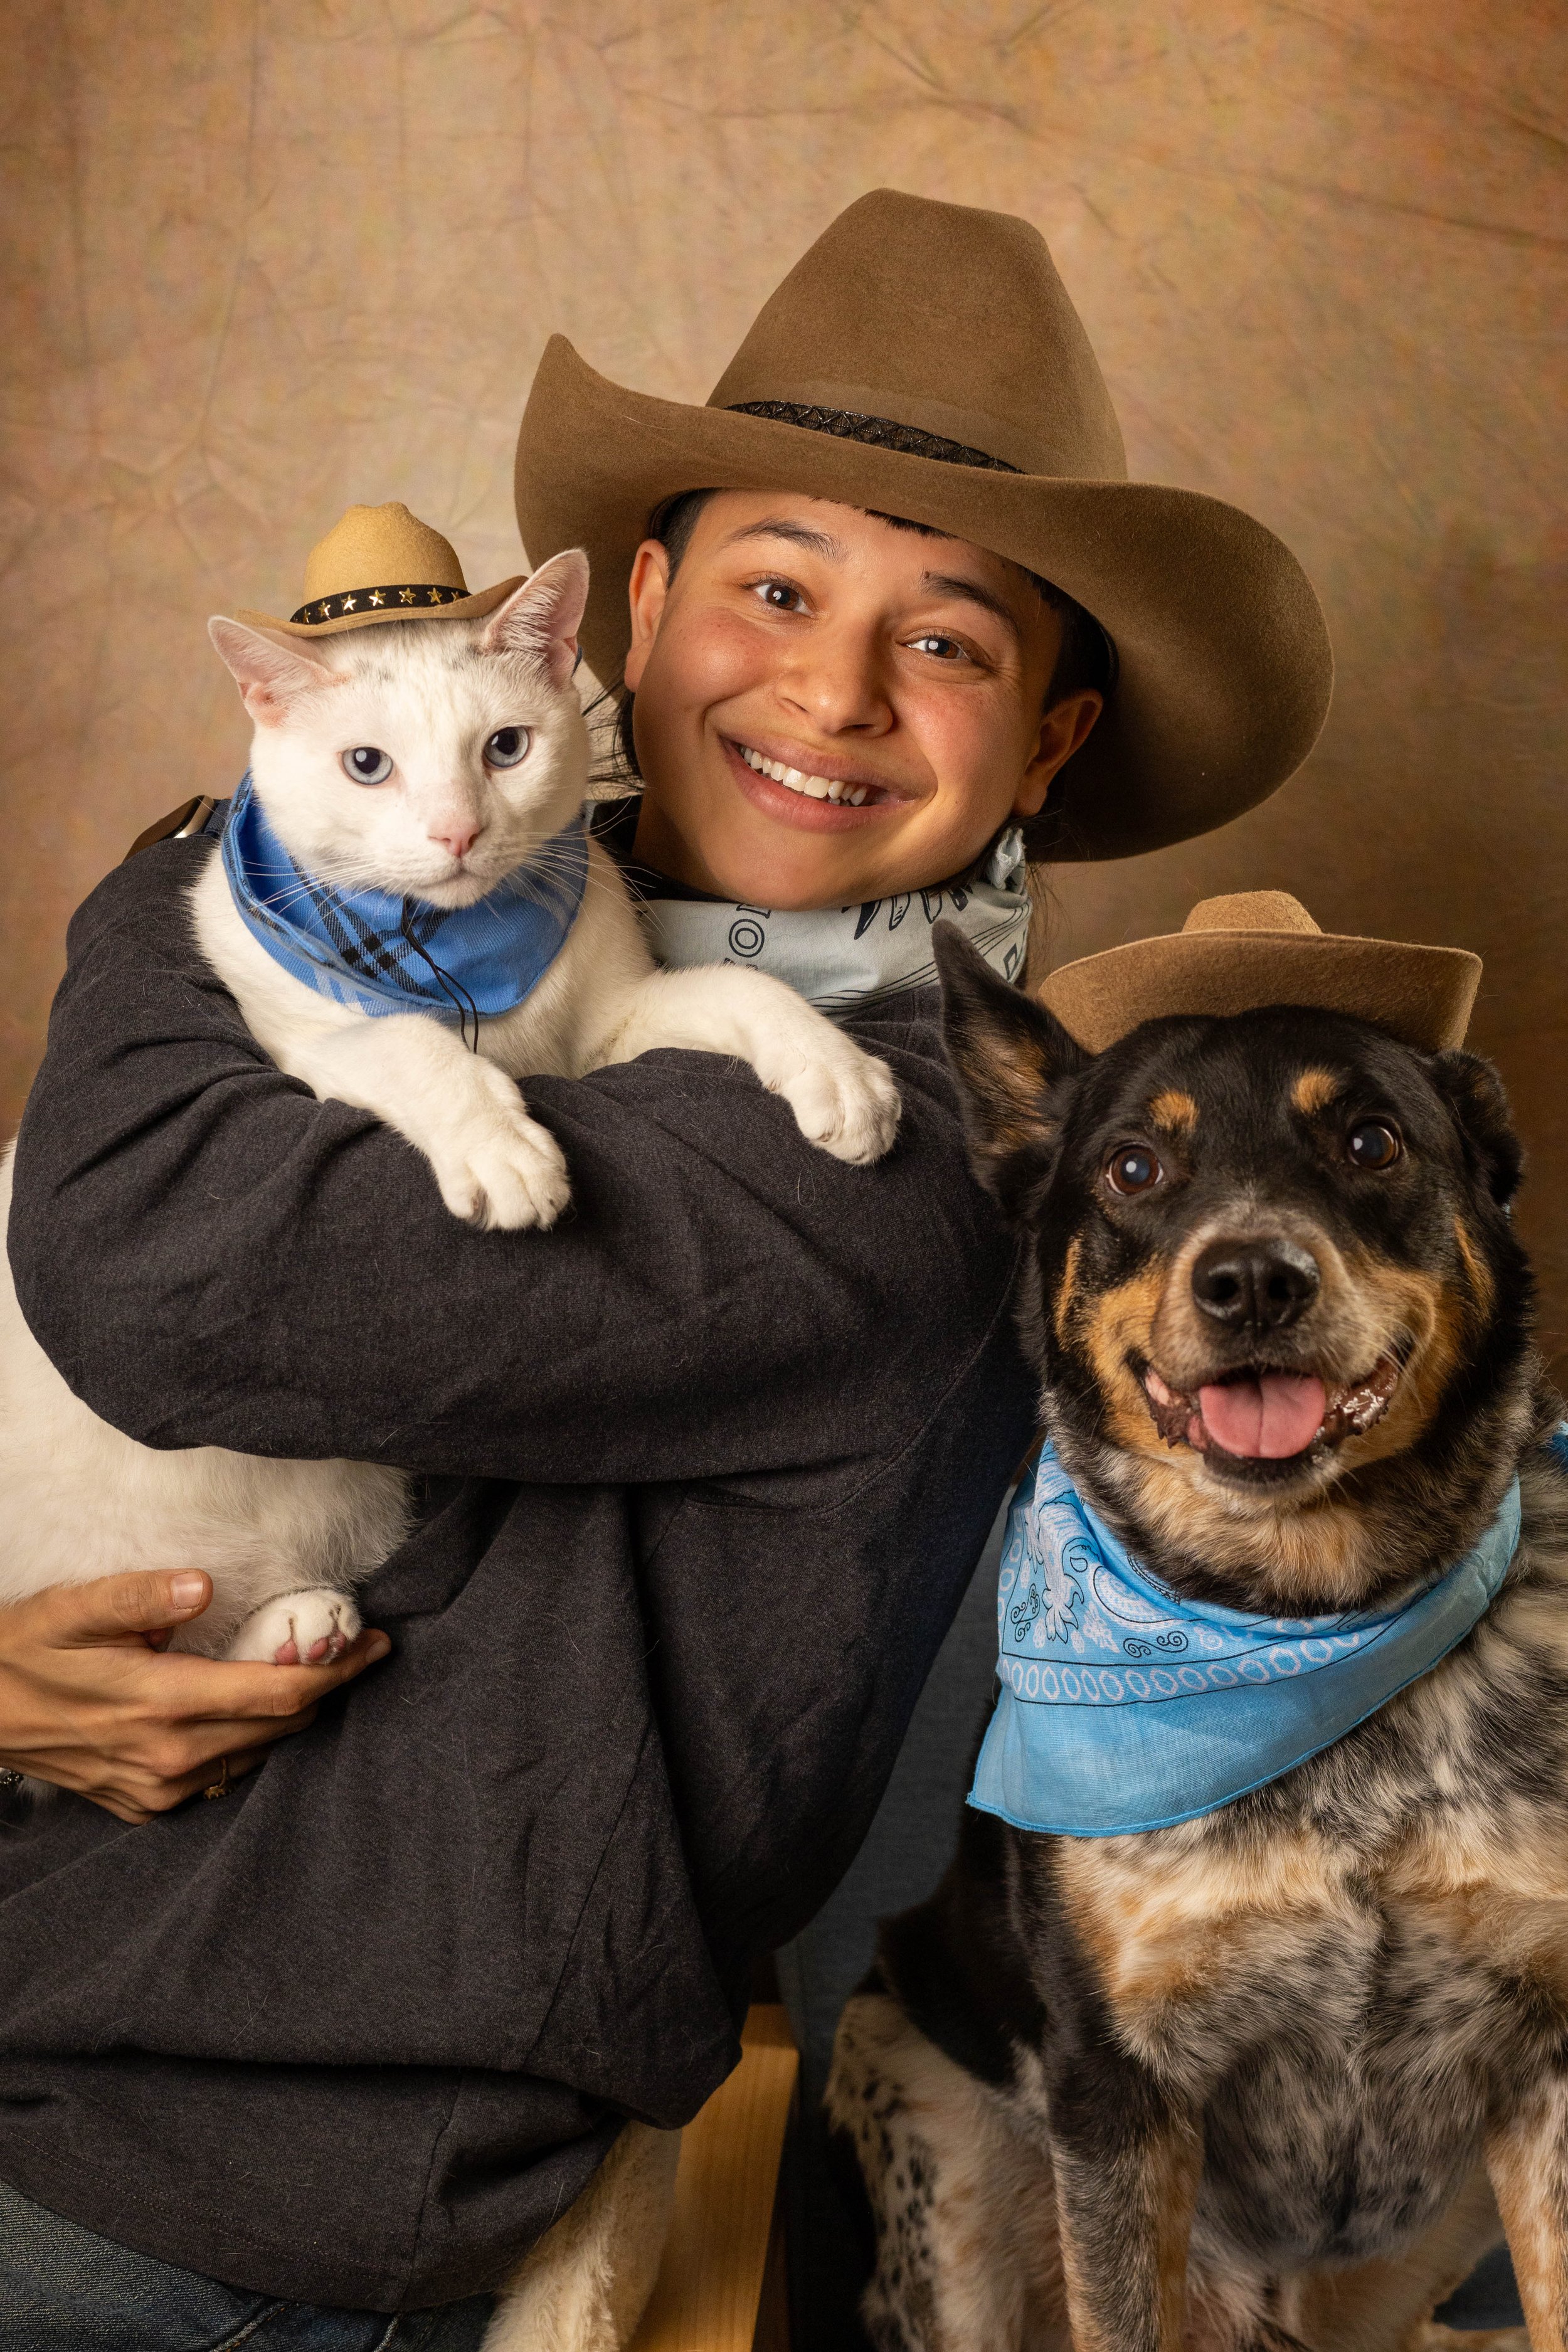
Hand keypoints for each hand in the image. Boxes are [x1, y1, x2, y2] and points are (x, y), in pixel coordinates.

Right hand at [0, 1571, 389, 1823]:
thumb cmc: (24, 1651)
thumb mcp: (72, 1609)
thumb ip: (139, 1597)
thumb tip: (203, 1587)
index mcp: (160, 1704)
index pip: (277, 1695)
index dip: (336, 1671)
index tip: (374, 1644)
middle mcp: (167, 1757)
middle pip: (280, 1728)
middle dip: (327, 1688)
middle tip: (356, 1648)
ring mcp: (156, 1789)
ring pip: (256, 1756)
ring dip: (290, 1718)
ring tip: (313, 1674)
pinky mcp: (143, 1805)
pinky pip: (220, 1776)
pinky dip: (247, 1744)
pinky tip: (251, 1711)